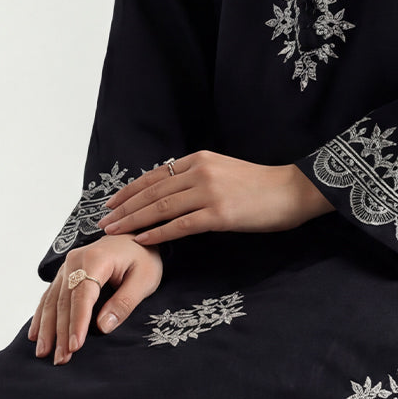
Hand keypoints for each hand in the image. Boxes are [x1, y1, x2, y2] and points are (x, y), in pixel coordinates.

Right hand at [28, 235, 162, 363]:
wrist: (136, 238)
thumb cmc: (143, 258)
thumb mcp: (144, 279)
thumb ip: (124, 302)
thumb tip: (103, 326)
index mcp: (96, 259)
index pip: (83, 297)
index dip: (78, 323)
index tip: (74, 346)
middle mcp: (75, 261)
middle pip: (64, 302)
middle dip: (61, 333)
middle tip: (61, 359)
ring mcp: (67, 267)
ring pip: (52, 301)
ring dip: (47, 329)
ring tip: (43, 353)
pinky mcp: (64, 274)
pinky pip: (49, 296)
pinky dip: (41, 316)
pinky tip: (35, 334)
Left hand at [96, 151, 334, 245]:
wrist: (294, 191)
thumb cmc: (262, 186)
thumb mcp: (225, 171)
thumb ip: (200, 177)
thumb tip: (174, 189)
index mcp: (200, 159)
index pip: (156, 176)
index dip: (130, 190)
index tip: (112, 203)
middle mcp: (200, 172)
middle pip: (152, 192)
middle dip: (124, 207)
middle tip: (104, 220)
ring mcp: (209, 193)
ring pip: (161, 208)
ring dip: (133, 220)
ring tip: (114, 231)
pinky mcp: (219, 215)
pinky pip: (180, 226)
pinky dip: (157, 233)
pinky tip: (142, 240)